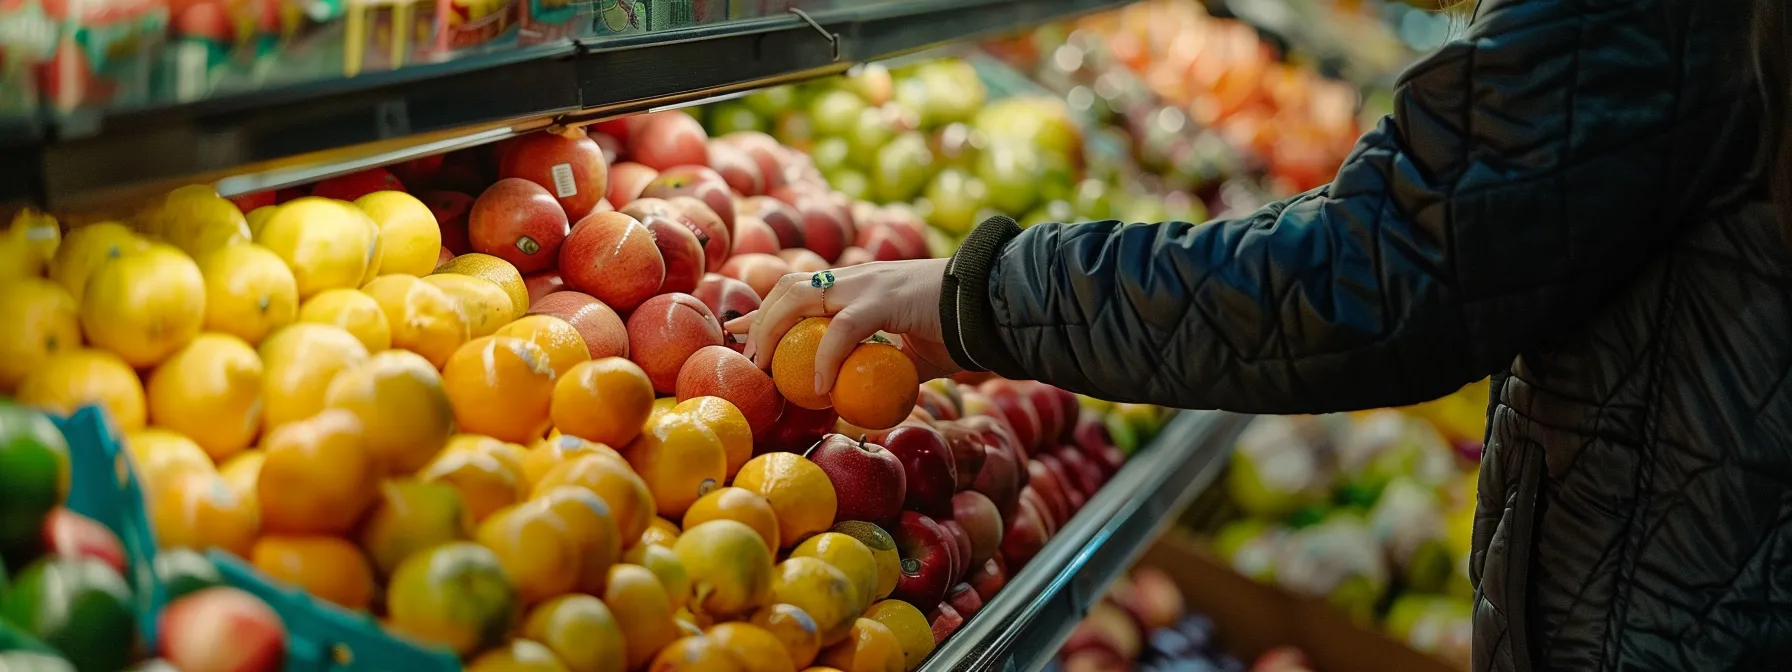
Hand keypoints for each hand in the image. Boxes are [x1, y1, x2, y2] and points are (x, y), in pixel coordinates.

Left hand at [725, 258, 961, 395]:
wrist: (991, 308)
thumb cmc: (957, 332)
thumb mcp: (910, 355)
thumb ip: (883, 369)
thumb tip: (862, 404)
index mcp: (858, 285)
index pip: (799, 287)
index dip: (765, 309)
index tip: (738, 332)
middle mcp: (856, 278)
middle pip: (789, 286)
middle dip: (760, 320)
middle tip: (749, 357)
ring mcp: (868, 284)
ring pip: (801, 295)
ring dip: (775, 329)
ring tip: (768, 366)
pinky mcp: (885, 299)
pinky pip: (843, 328)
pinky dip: (825, 357)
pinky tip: (819, 384)